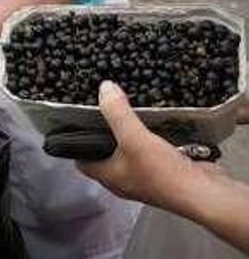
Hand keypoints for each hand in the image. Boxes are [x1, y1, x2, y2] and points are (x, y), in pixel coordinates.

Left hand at [77, 81, 203, 210]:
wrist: (204, 193)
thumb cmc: (162, 171)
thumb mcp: (134, 138)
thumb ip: (116, 112)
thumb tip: (103, 87)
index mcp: (108, 176)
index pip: (82, 161)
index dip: (76, 144)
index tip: (75, 122)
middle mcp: (123, 180)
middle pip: (106, 154)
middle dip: (104, 134)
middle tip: (101, 110)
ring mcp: (145, 178)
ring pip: (130, 153)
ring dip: (129, 135)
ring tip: (124, 111)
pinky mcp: (165, 174)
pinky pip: (152, 153)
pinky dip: (150, 140)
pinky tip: (152, 123)